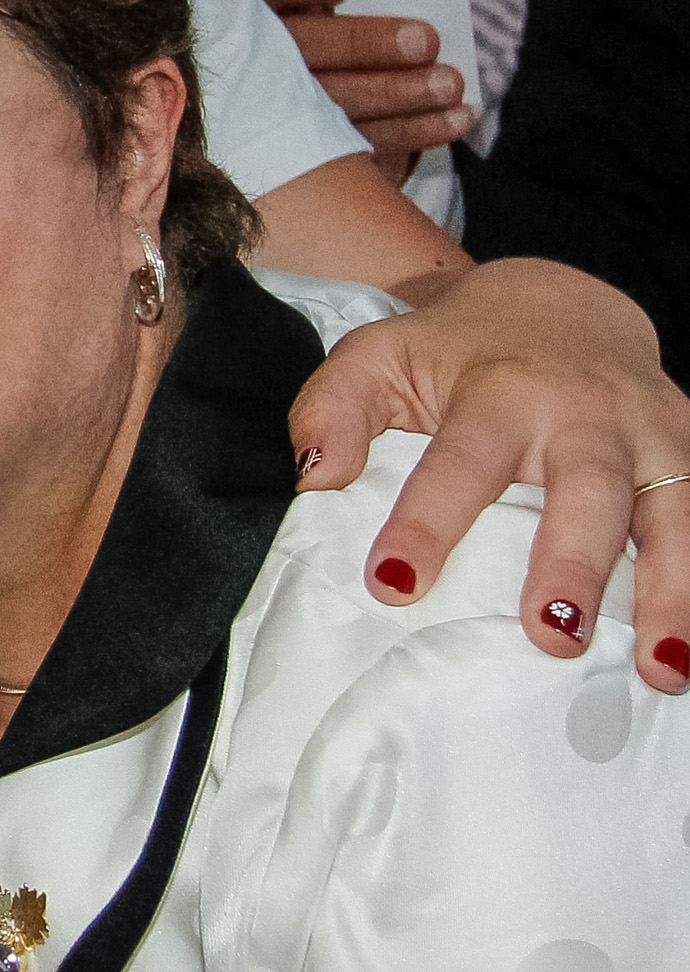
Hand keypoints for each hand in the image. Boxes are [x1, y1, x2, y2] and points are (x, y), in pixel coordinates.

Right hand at [245, 0, 469, 174]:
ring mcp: (273, 110)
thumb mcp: (314, 2)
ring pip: (332, 104)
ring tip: (451, 85)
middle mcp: (253, 58)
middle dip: (364, 45)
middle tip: (426, 42)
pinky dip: (412, 132)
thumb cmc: (319, 28)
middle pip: (303, 51)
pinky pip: (356, 145)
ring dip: (398, 94)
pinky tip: (455, 119)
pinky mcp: (310, 149)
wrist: (292, 96)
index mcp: (254, 7)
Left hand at [289, 254, 689, 687]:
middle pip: (590, 490)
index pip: (460, 462)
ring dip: (675, 592)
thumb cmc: (455, 350)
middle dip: (576, 564)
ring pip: (677, 512)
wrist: (560, 303)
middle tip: (553, 636)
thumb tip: (317, 476)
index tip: (394, 585)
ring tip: (661, 669)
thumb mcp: (377, 357)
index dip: (428, 522)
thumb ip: (332, 408)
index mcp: (503, 392)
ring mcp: (656, 434)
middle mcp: (590, 414)